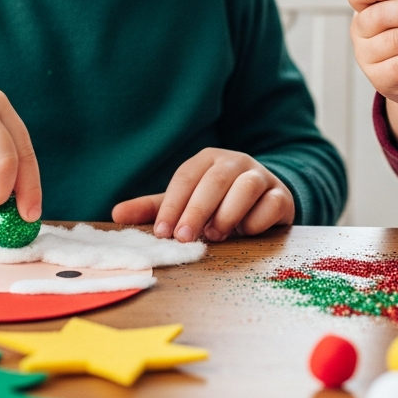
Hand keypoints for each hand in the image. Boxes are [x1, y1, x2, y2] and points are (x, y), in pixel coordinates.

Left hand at [110, 148, 294, 241]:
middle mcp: (236, 162)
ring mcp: (262, 177)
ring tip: (214, 236)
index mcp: (208, 159)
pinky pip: (272, 203)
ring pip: (247, 186)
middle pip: (216, 179)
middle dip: (197, 209)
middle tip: (183, 238)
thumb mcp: (185, 204)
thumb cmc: (218, 203)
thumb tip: (116, 214)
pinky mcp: (281, 196)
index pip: (187, 177)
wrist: (264, 202)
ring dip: (228, 213)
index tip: (162, 232)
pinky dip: (257, 220)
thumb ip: (155, 209)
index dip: (173, 205)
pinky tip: (245, 233)